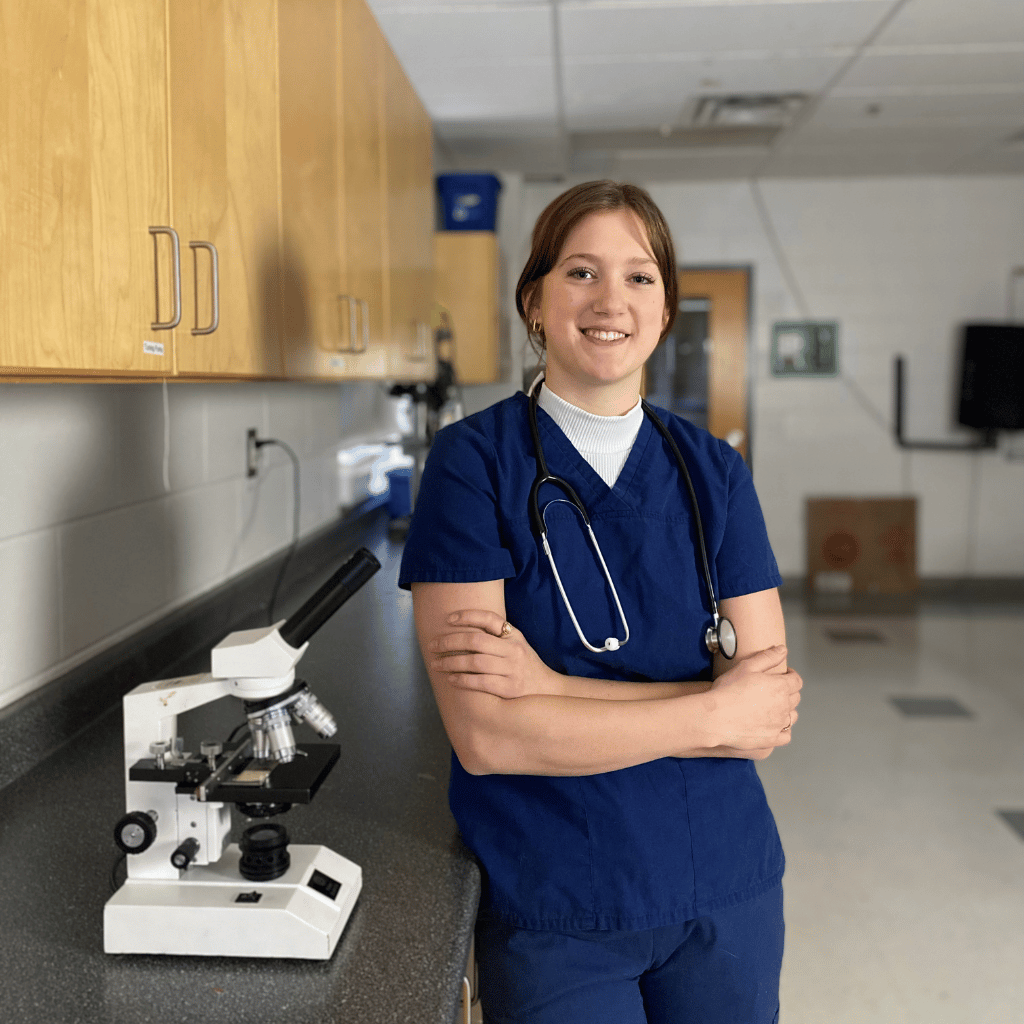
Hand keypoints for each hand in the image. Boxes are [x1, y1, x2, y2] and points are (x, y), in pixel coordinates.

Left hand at [427, 609, 559, 698]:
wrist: (548, 691)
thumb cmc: (526, 666)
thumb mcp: (517, 644)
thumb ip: (497, 636)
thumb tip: (464, 627)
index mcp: (514, 636)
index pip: (489, 618)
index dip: (467, 616)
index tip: (448, 619)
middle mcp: (513, 650)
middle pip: (475, 640)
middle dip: (449, 642)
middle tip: (433, 646)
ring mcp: (512, 669)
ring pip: (474, 662)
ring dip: (451, 662)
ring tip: (436, 664)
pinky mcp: (509, 688)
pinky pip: (480, 682)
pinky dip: (462, 680)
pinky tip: (451, 680)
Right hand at [706, 646, 801, 750]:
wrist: (715, 718)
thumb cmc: (728, 691)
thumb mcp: (746, 667)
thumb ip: (767, 657)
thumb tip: (782, 650)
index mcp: (780, 686)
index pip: (796, 680)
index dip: (791, 676)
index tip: (785, 675)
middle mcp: (783, 706)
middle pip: (796, 697)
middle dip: (789, 691)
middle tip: (775, 689)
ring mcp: (778, 724)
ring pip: (793, 716)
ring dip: (787, 710)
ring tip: (774, 707)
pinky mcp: (771, 739)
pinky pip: (786, 735)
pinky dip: (784, 730)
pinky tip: (774, 726)